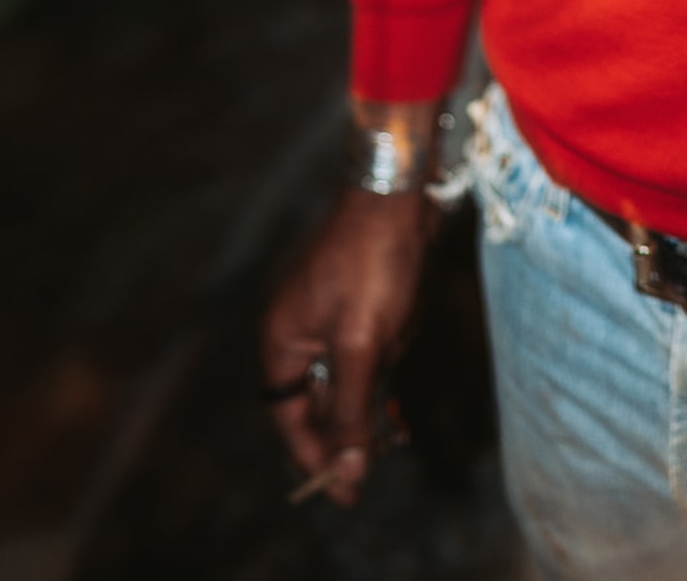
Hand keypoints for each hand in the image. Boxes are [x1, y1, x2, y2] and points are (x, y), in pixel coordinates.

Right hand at [262, 186, 437, 504]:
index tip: (348, 493)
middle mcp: (296, 332)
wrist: (399, 193)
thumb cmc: (373, 263)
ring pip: (349, 376)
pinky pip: (366, 349)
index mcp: (282, 342)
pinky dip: (387, 355)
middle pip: (319, 401)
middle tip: (391, 438)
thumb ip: (352, 412)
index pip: (290, 419)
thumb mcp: (363, 346)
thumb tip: (346, 473)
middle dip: (355, 418)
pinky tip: (403, 335)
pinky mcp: (354, 302)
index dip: (317, 457)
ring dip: (377, 381)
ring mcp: (325, 316)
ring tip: (400, 365)